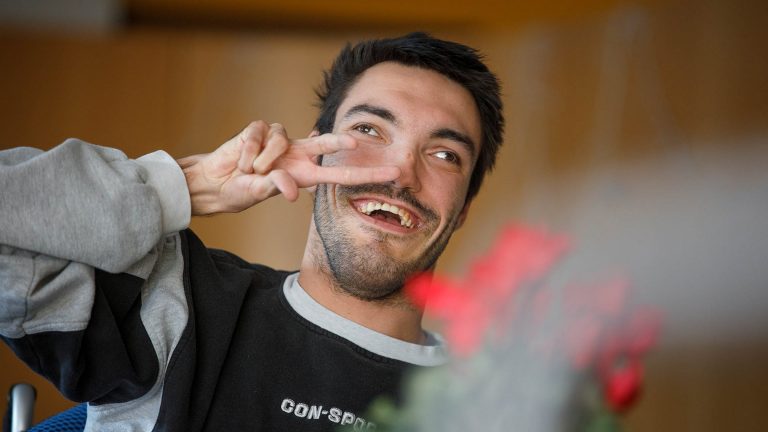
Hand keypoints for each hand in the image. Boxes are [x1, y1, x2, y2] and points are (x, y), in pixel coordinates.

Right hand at [177, 121, 399, 215]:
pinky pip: (260, 136)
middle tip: (354, 139)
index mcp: (305, 174)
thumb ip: (277, 188)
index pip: (340, 174)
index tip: (391, 174)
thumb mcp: (260, 193)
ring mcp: (279, 140)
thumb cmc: (242, 190)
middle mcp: (297, 154)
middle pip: (324, 143)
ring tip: (251, 171)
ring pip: (280, 141)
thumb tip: (292, 190)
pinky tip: (242, 161)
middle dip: (337, 140)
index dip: (365, 174)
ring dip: (262, 161)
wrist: (214, 182)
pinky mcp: (260, 129)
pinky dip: (249, 152)